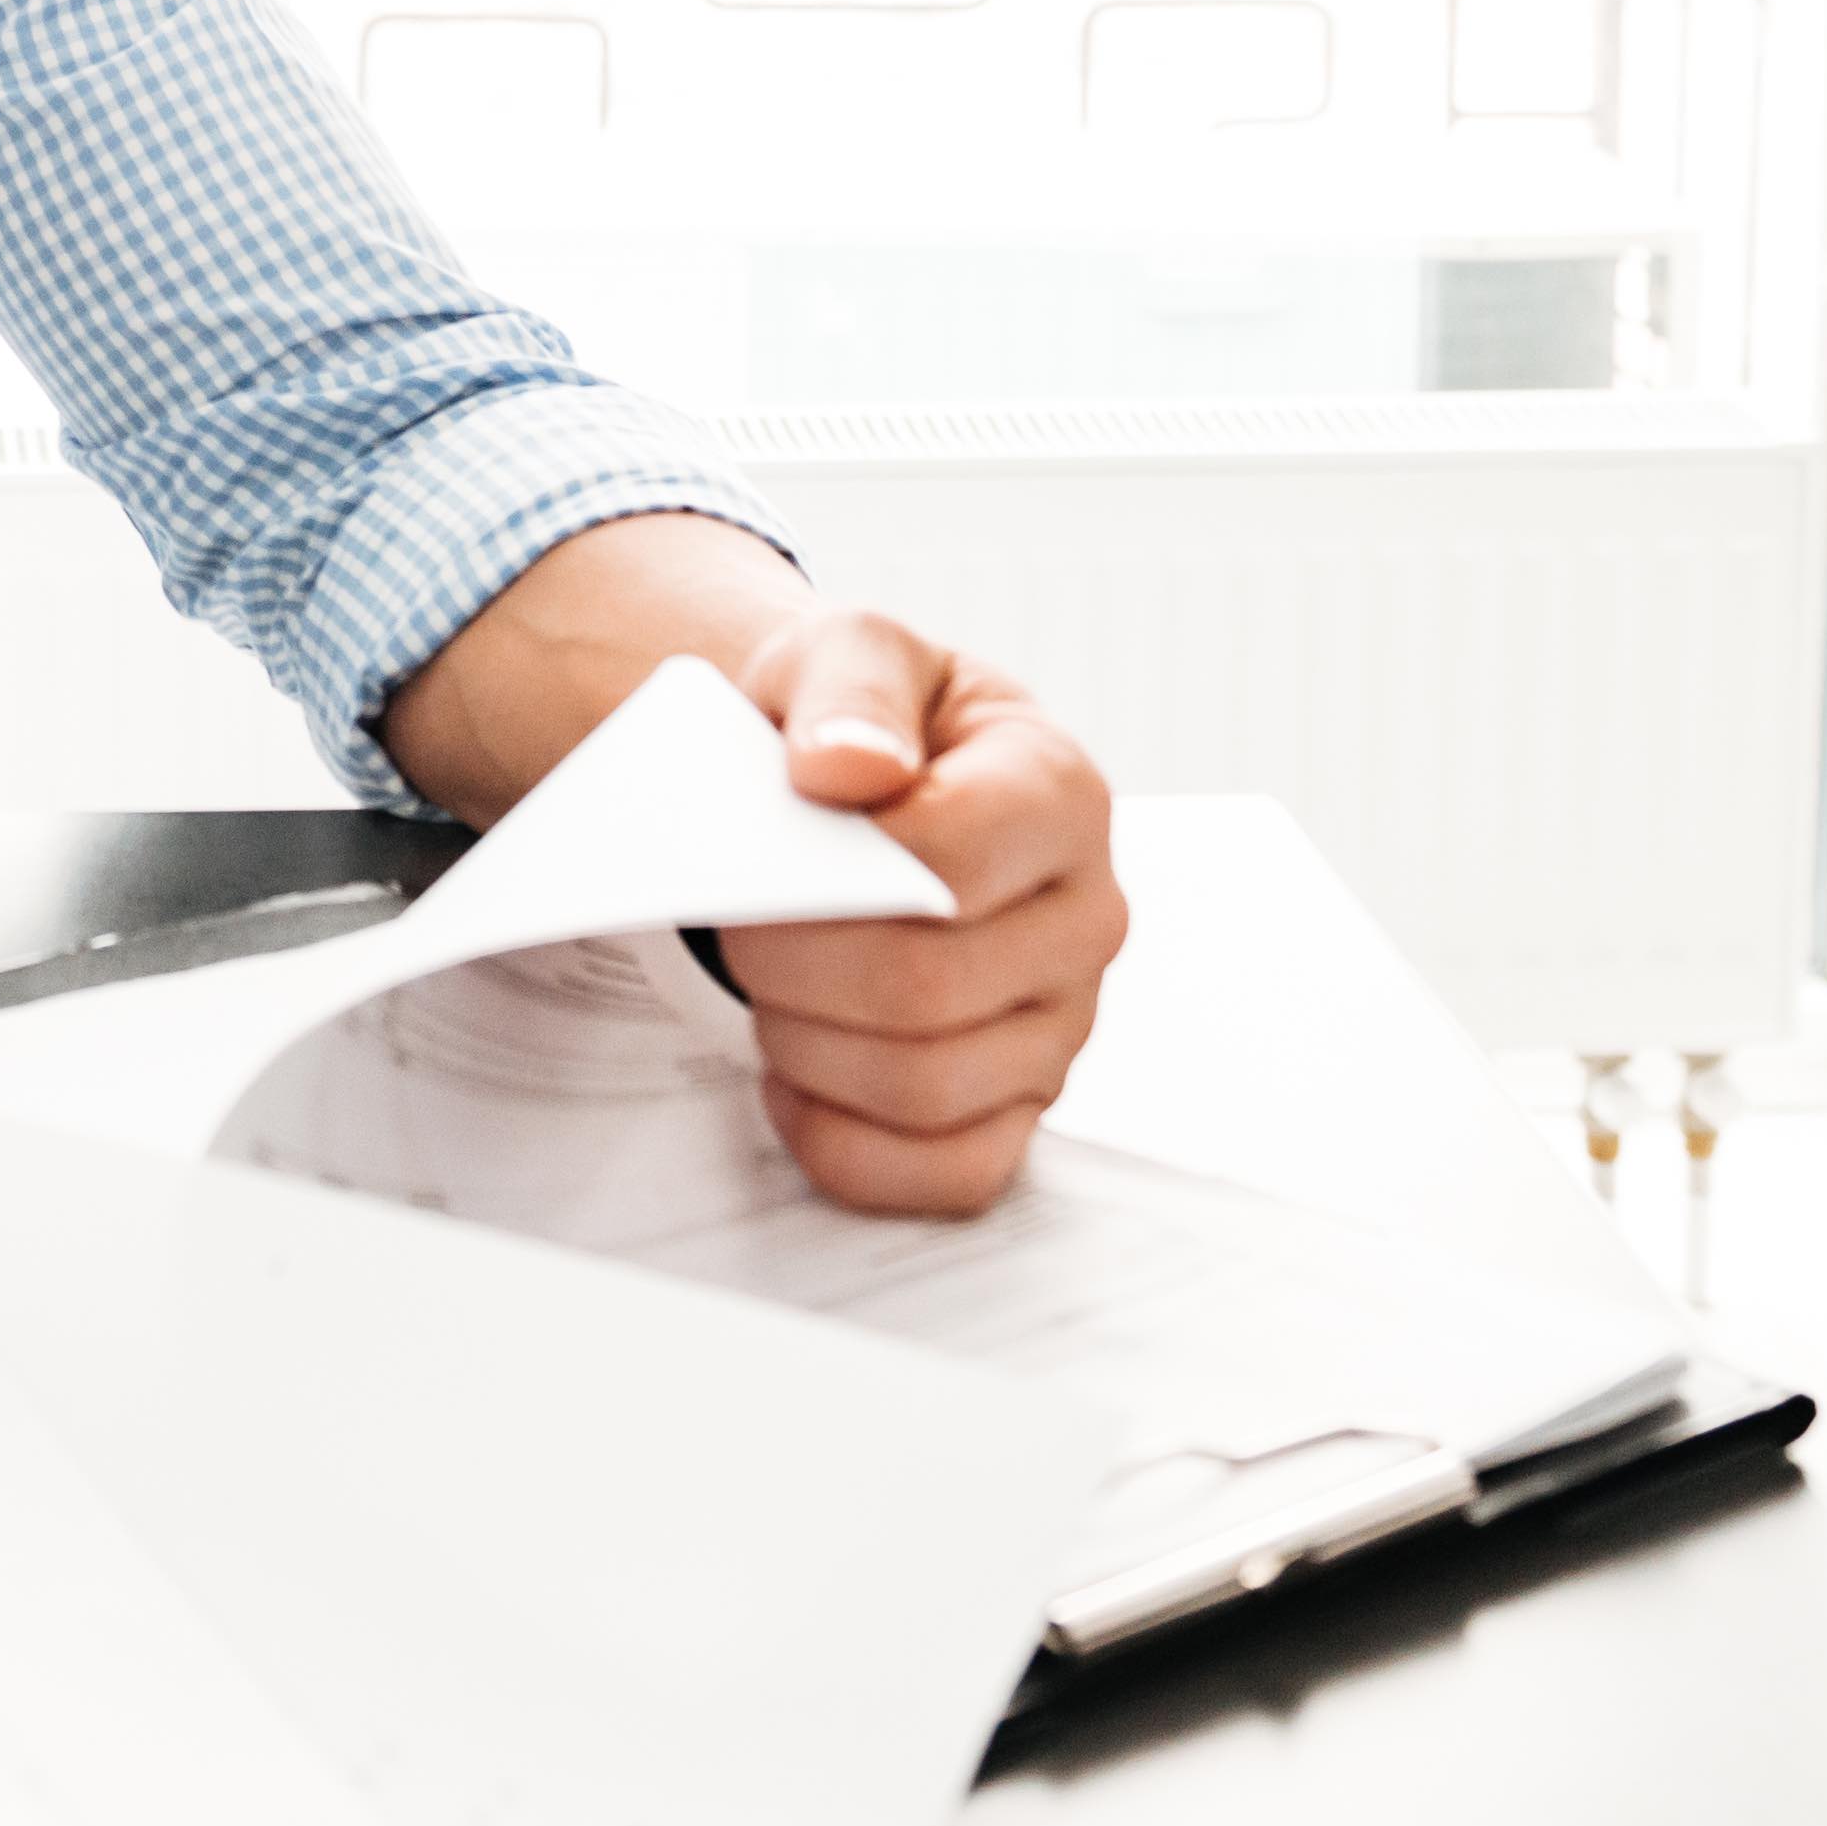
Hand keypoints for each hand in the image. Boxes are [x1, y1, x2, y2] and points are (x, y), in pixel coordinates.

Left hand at [717, 608, 1122, 1216]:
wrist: (857, 783)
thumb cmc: (857, 726)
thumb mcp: (845, 651)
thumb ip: (851, 687)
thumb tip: (850, 770)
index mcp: (1059, 793)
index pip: (951, 866)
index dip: (826, 879)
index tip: (760, 855)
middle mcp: (1086, 916)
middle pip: (925, 989)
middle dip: (791, 966)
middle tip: (740, 924)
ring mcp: (1063, 1023)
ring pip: (928, 1089)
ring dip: (806, 1047)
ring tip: (769, 986)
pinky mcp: (1024, 1104)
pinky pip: (953, 1174)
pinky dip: (848, 1145)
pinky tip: (794, 1081)